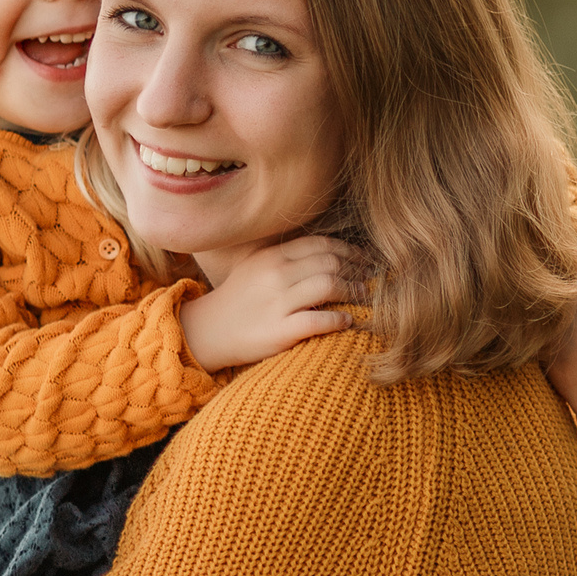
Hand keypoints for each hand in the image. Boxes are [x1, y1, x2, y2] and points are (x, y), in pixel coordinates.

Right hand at [180, 235, 366, 371]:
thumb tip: (328, 251)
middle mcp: (275, 275)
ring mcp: (276, 303)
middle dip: (356, 269)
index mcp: (272, 256)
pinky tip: (348, 321)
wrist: (207, 331)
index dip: (348, 250)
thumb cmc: (238, 299)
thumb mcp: (256, 266)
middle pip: (330, 262)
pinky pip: (319, 321)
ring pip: (329, 286)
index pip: (321, 244)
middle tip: (369, 278)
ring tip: (363, 296)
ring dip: (354, 290)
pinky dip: (340, 319)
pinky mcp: (279, 331)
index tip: (363, 259)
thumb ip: (286, 255)